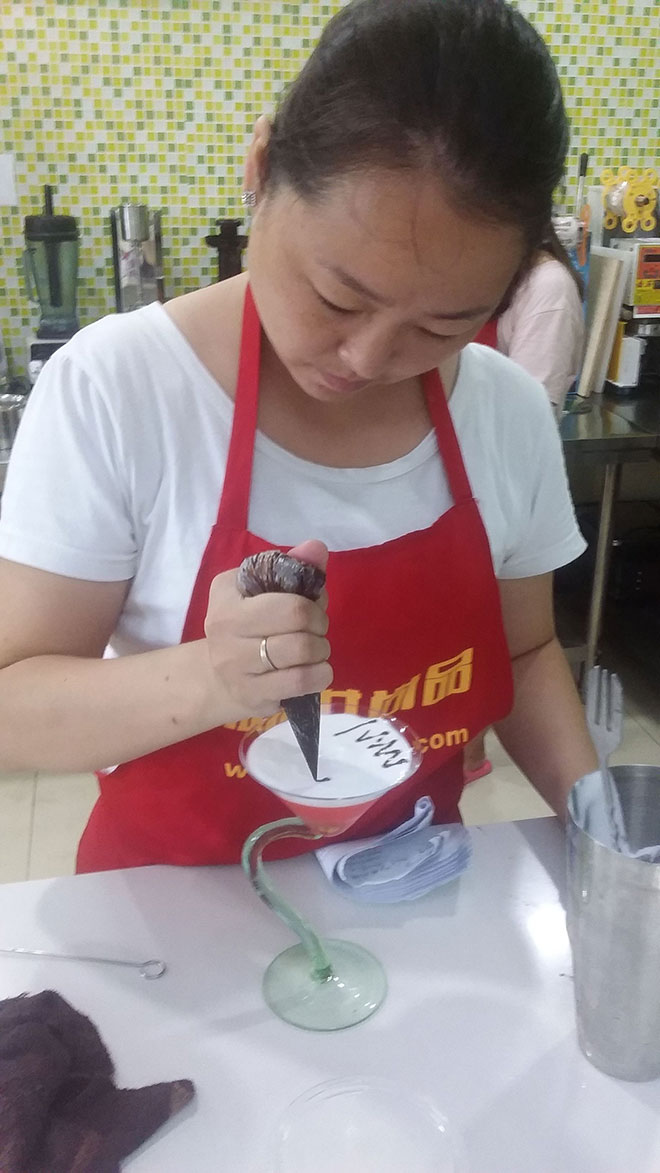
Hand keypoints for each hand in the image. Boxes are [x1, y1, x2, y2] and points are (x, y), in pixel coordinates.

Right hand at [203, 541, 332, 719]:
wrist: (215, 678)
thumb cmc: (247, 626)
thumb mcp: (263, 590)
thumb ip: (293, 566)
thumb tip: (317, 548)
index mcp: (227, 595)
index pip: (288, 597)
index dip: (313, 603)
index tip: (310, 608)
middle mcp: (224, 628)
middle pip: (298, 621)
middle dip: (320, 625)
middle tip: (316, 631)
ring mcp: (235, 665)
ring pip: (301, 652)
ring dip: (321, 650)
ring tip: (315, 651)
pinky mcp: (251, 694)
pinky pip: (299, 683)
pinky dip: (320, 675)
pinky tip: (317, 671)